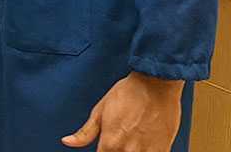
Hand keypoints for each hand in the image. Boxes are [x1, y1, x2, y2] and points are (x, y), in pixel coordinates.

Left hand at [63, 72, 183, 150]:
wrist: (156, 85)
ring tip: (131, 141)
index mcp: (110, 142)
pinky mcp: (163, 150)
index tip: (104, 147)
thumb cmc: (128, 93)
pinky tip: (143, 144)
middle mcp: (128, 151)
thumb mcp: (100, 110)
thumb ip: (85, 132)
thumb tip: (67, 142)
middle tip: (119, 139)